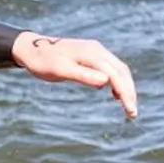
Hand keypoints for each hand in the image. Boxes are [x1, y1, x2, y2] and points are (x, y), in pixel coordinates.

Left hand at [11, 32, 137, 119]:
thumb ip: (82, 75)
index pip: (116, 74)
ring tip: (127, 106)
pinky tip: (114, 94)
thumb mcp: (60, 70)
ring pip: (118, 69)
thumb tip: (106, 81)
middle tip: (132, 114)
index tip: (131, 112)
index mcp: (92, 53)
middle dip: (129, 92)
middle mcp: (97, 50)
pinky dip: (117, 81)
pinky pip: (111, 68)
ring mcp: (95, 51)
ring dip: (125, 87)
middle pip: (122, 71)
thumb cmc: (43, 61)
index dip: (126, 93)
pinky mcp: (91, 55)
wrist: (30, 48)